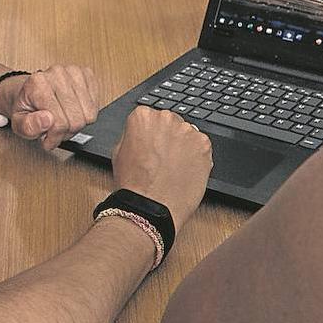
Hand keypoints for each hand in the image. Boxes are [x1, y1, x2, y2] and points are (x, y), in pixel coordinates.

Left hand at [0, 65, 100, 150]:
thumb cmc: (26, 106)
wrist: (30, 91)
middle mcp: (57, 73)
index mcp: (38, 83)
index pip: (59, 122)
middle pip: (77, 119)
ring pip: (88, 114)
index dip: (55, 137)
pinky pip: (96, 105)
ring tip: (63, 120)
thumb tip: (47, 120)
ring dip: (77, 123)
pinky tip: (72, 110)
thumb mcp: (18, 122)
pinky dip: (85, 113)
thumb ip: (28, 126)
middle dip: (66, 132)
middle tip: (55, 129)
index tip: (47, 139)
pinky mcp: (86, 74)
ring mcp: (73, 72)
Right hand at [111, 107, 211, 231]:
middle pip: (170, 122)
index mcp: (142, 116)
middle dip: (168, 137)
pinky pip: (201, 146)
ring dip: (182, 146)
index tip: (151, 145)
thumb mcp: (119, 151)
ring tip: (174, 168)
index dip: (151, 134)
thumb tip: (142, 133)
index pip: (150, 117)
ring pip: (186, 134)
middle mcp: (165, 118)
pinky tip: (185, 170)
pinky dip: (196, 156)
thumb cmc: (133, 184)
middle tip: (163, 158)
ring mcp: (187, 130)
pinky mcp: (203, 145)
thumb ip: (133, 135)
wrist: (151, 207)